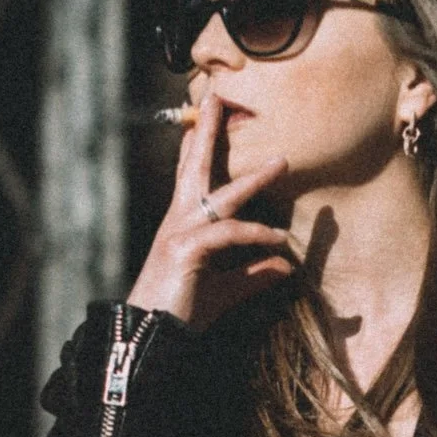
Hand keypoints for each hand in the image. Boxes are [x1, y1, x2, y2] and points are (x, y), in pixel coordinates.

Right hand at [128, 94, 294, 329]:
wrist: (151, 338)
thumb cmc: (181, 313)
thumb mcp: (224, 290)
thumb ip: (253, 275)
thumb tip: (285, 266)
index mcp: (182, 224)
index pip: (189, 175)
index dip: (195, 145)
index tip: (203, 114)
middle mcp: (177, 221)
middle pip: (194, 167)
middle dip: (206, 131)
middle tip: (220, 98)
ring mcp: (179, 233)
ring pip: (219, 196)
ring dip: (252, 178)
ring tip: (281, 162)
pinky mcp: (185, 251)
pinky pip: (227, 233)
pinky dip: (255, 234)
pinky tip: (278, 240)